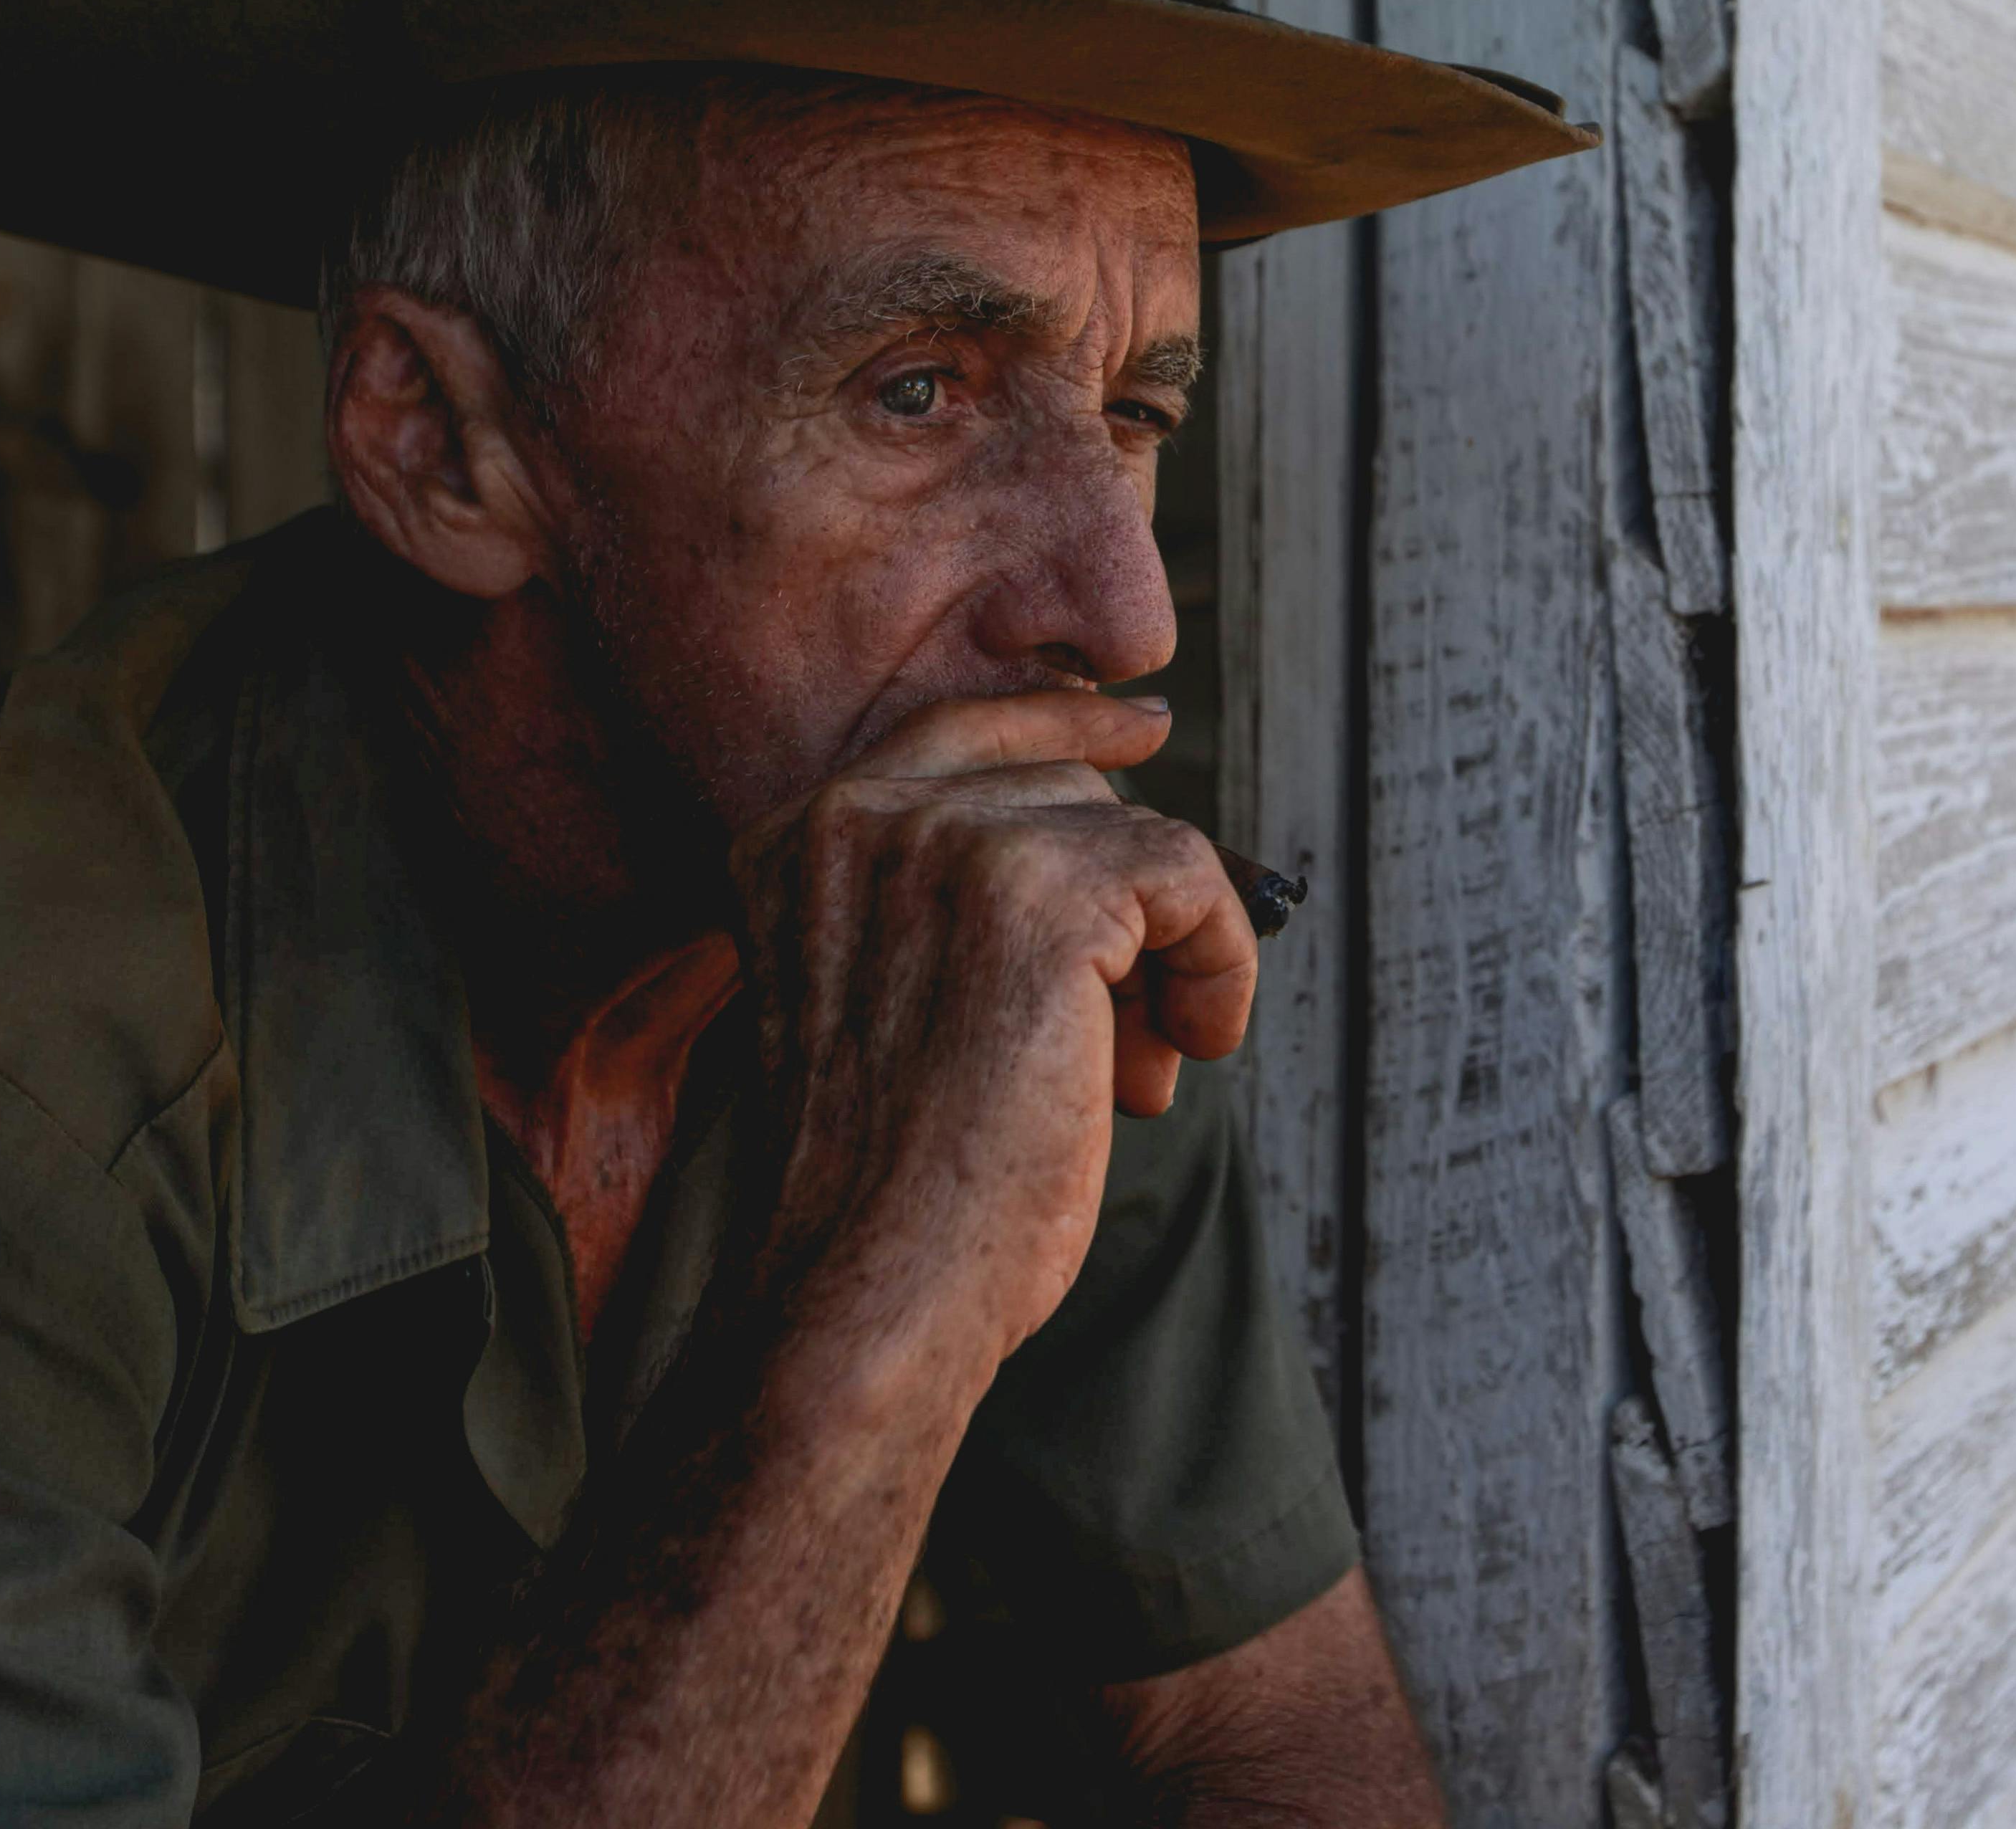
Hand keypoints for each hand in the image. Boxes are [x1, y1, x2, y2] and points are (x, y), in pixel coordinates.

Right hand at [729, 691, 1257, 1360]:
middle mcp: (854, 818)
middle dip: (1122, 907)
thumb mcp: (889, 1008)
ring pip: (1134, 839)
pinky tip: (1190, 1049)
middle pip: (1065, 789)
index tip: (1145, 728)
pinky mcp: (1043, 892)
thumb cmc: (890, 1191)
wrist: (867, 1292)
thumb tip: (1130, 869)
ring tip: (1135, 1069)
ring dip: (1166, 956)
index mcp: (795, 842)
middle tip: (1127, 1037)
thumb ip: (959, 913)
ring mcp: (946, 843)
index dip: (1063, 722)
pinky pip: (1193, 878)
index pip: (956, 731)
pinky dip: (1220, 965)